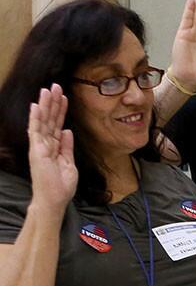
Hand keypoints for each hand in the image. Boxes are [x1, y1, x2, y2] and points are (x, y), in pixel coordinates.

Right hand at [27, 85, 76, 210]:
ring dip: (45, 105)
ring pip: (43, 121)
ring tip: (48, 89)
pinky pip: (36, 131)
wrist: (54, 199)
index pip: (57, 124)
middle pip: (49, 119)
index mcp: (54, 147)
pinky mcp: (37, 150)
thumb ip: (67, 146)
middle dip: (53, 102)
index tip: (64, 97)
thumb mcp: (69, 162)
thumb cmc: (61, 185)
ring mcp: (40, 146)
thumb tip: (68, 131)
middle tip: (55, 86)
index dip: (61, 111)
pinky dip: (36, 118)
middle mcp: (45, 144)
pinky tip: (37, 105)